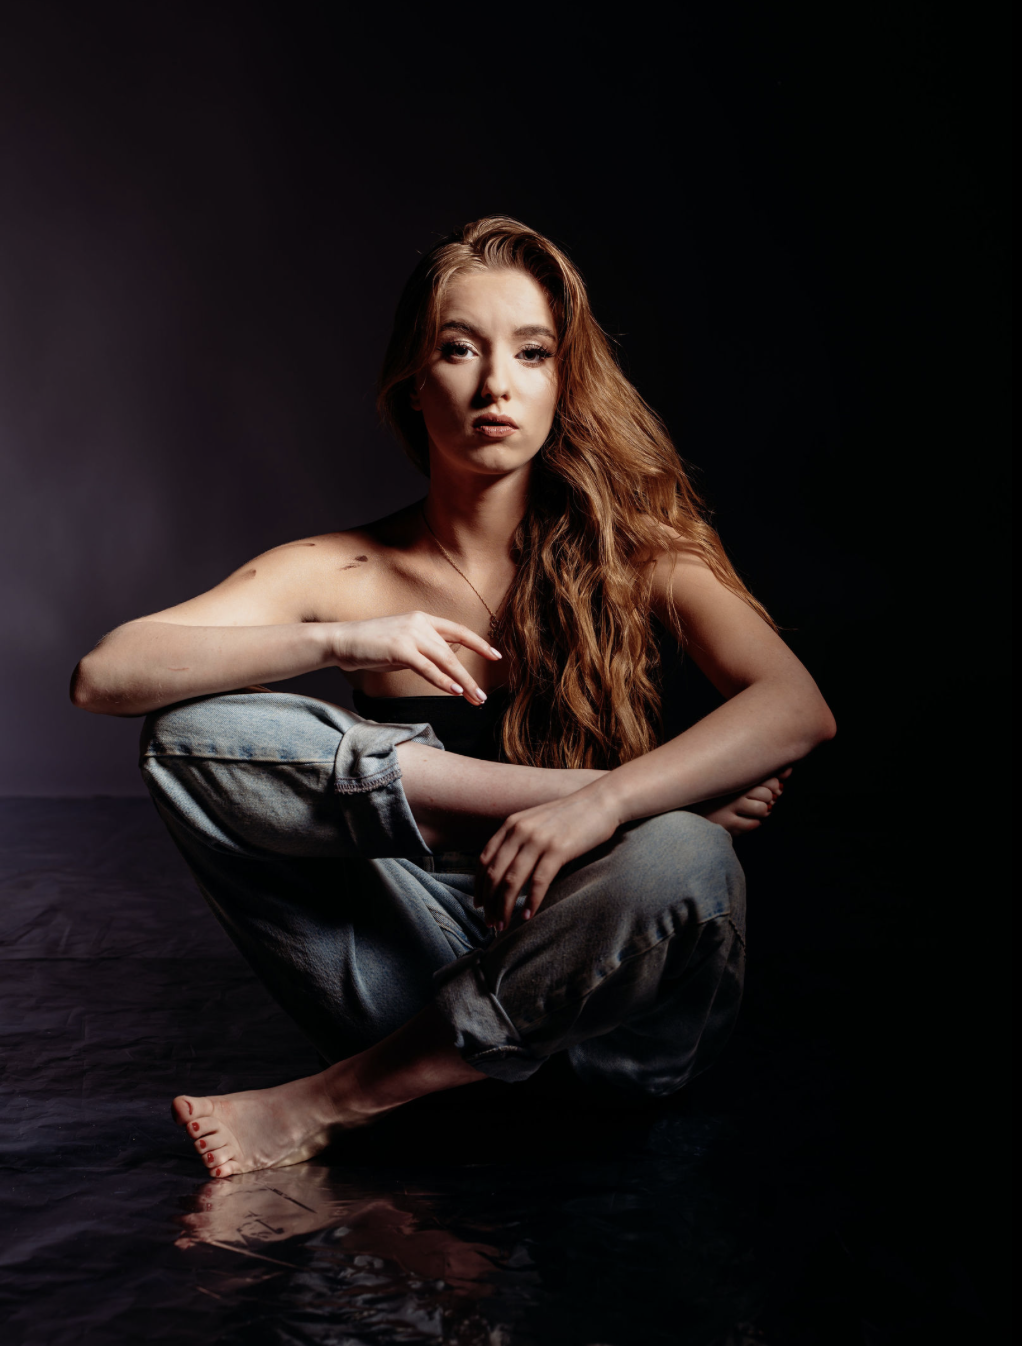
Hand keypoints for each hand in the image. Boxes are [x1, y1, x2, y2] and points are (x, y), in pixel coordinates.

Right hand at [328, 612, 499, 704]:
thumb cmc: (371, 645)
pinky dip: (442, 680)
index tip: (496, 655)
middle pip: (454, 651)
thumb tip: (449, 657)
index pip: (459, 631)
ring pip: (445, 660)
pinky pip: (427, 667)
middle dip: (469, 676)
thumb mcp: (404, 644)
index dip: (479, 644)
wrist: (342, 641)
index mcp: (423, 619)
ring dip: (461, 682)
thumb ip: (426, 648)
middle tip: (481, 696)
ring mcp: (410, 634)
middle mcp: (420, 623)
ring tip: (473, 698)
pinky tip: (454, 691)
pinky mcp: (400, 648)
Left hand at [476, 788, 621, 929]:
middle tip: (489, 923)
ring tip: (503, 925)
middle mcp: (520, 831)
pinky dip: (530, 902)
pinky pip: (538, 882)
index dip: (478, 886)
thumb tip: (505, 869)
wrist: (601, 801)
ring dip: (505, 907)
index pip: (484, 860)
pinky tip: (527, 916)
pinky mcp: (558, 850)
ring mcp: (538, 840)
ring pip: (512, 881)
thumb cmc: (570, 816)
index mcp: (511, 824)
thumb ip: (519, 839)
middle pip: (494, 874)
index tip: (478, 905)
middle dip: (489, 903)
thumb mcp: (536, 821)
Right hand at [694, 768, 791, 834]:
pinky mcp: (727, 825)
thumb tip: (789, 770)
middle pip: (767, 794)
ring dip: (762, 812)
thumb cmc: (715, 792)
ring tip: (750, 809)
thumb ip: (763, 772)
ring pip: (763, 810)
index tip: (768, 788)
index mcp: (732, 776)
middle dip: (768, 799)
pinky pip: (754, 824)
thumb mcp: (735, 778)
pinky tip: (743, 818)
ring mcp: (728, 808)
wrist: (686, 811)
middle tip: (759, 799)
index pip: (768, 779)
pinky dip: (753, 823)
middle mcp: (731, 790)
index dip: (774, 785)